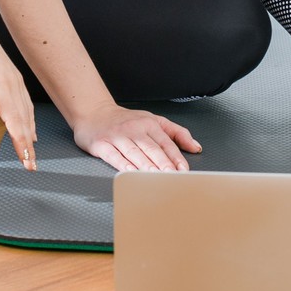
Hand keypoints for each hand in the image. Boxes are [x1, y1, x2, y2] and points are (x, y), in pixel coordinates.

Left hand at [0, 12, 36, 168]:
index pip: (12, 117)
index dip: (19, 139)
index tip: (25, 157)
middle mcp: (12, 83)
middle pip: (23, 119)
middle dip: (27, 144)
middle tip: (31, 166)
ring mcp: (15, 80)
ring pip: (27, 112)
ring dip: (30, 134)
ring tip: (31, 155)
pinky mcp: (15, 79)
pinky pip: (25, 104)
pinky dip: (29, 120)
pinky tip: (30, 132)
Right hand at [71, 103, 201, 171]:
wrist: (94, 112)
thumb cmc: (125, 120)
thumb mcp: (154, 120)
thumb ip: (176, 133)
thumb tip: (195, 147)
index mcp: (149, 124)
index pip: (166, 143)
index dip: (176, 157)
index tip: (183, 170)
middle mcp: (134, 129)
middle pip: (152, 149)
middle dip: (163, 164)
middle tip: (172, 177)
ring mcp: (117, 137)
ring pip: (134, 153)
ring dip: (146, 166)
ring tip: (155, 177)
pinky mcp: (101, 144)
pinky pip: (114, 156)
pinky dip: (123, 165)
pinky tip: (131, 173)